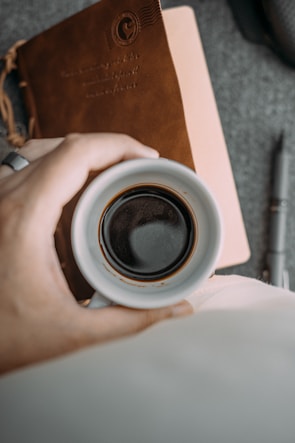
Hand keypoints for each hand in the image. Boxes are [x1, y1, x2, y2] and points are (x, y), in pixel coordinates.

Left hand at [0, 133, 191, 373]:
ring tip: (115, 172)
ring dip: (83, 155)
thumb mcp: (71, 332)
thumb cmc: (2, 336)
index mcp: (23, 218)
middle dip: (110, 149)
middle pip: (64, 146)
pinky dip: (59, 166)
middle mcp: (4, 198)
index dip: (120, 145)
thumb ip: (131, 320)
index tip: (149, 158)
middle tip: (140, 168)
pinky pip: (28, 166)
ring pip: (43, 150)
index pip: (77, 154)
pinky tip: (77, 187)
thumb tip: (176, 308)